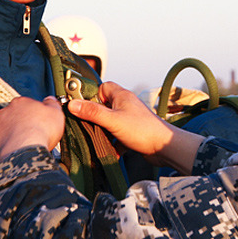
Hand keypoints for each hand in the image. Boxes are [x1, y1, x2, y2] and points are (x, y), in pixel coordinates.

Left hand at [0, 96, 64, 165]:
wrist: (25, 151)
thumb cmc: (41, 132)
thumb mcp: (55, 113)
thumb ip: (52, 104)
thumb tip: (50, 100)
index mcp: (19, 103)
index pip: (23, 106)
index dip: (29, 117)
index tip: (34, 125)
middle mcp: (3, 112)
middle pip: (8, 118)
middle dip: (15, 127)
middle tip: (25, 138)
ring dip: (4, 138)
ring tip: (16, 149)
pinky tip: (4, 156)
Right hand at [67, 82, 203, 171]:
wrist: (165, 147)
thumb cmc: (143, 130)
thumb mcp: (112, 120)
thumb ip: (92, 112)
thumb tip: (72, 104)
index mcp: (122, 96)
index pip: (102, 87)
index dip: (92, 96)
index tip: (84, 107)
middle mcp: (126, 105)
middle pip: (104, 106)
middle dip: (96, 117)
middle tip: (90, 125)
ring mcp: (130, 119)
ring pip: (110, 122)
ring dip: (104, 132)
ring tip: (101, 139)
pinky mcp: (133, 132)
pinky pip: (118, 135)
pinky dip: (114, 143)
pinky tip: (112, 150)